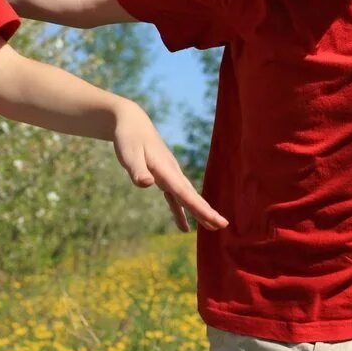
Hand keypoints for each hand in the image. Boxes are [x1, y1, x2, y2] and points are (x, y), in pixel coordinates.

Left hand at [112, 103, 227, 231]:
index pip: (185, 194)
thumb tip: (147, 185)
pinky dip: (180, 212)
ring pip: (187, 197)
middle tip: (223, 225)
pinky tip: (184, 227)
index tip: (216, 220)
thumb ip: (137, 170)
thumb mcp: (128, 155)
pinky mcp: (163, 178)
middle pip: (191, 197)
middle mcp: (172, 173)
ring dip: (199, 212)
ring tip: (212, 228)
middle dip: (207, 212)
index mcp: (166, 170)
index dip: (200, 209)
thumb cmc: (128, 139)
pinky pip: (175, 198)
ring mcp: (170, 176)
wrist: (132, 123)